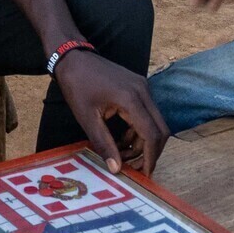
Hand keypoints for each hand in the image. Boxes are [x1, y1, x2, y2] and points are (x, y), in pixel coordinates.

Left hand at [54, 51, 168, 172]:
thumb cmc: (77, 85)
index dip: (150, 157)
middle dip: (150, 152)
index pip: (152, 134)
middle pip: (160, 129)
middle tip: (135, 168)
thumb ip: (104, 144)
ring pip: (154, 123)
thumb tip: (116, 169)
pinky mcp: (138, 88)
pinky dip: (137, 130)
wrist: (73, 57)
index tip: (144, 175)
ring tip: (121, 154)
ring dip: (142, 142)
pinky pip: (146, 114)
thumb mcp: (87, 117)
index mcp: (131, 99)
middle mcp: (143, 92)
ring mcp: (143, 88)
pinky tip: (121, 140)